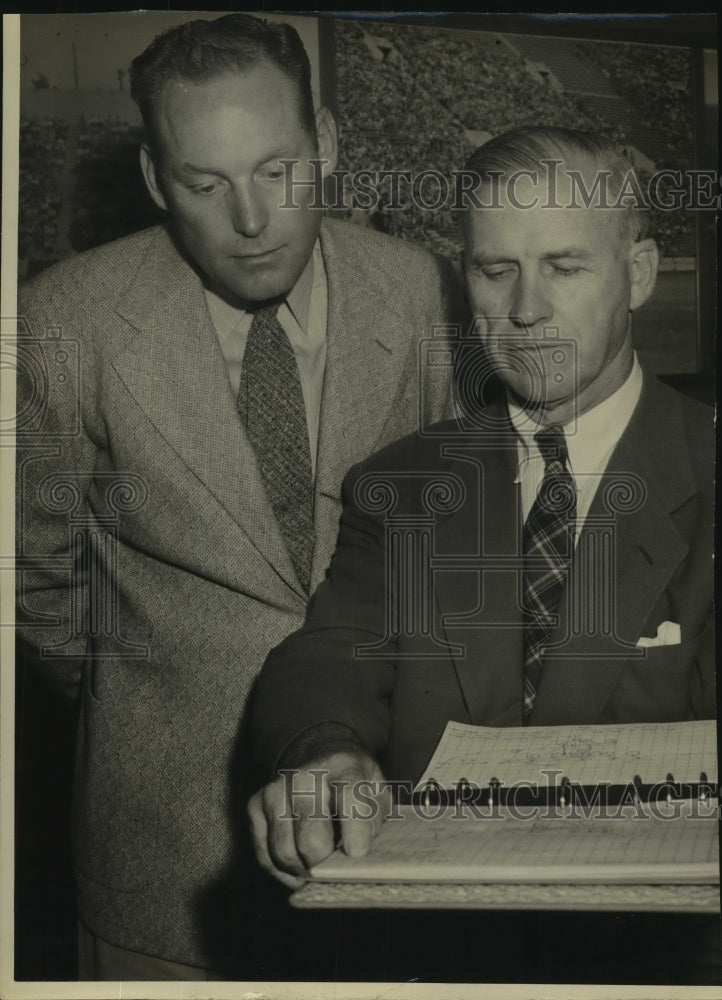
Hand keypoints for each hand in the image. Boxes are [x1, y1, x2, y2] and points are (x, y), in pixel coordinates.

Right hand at [248, 750, 389, 888]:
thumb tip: (358, 855)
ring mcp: (275, 790)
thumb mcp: (376, 791)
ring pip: (284, 852)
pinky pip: (265, 857)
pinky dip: (284, 873)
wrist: (318, 758)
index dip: (354, 827)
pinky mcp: (254, 806)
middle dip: (325, 863)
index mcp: (342, 767)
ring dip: (303, 871)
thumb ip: (374, 819)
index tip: (357, 852)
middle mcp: (304, 776)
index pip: (348, 795)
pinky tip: (300, 869)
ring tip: (318, 870)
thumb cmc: (353, 783)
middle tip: (335, 870)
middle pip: (310, 836)